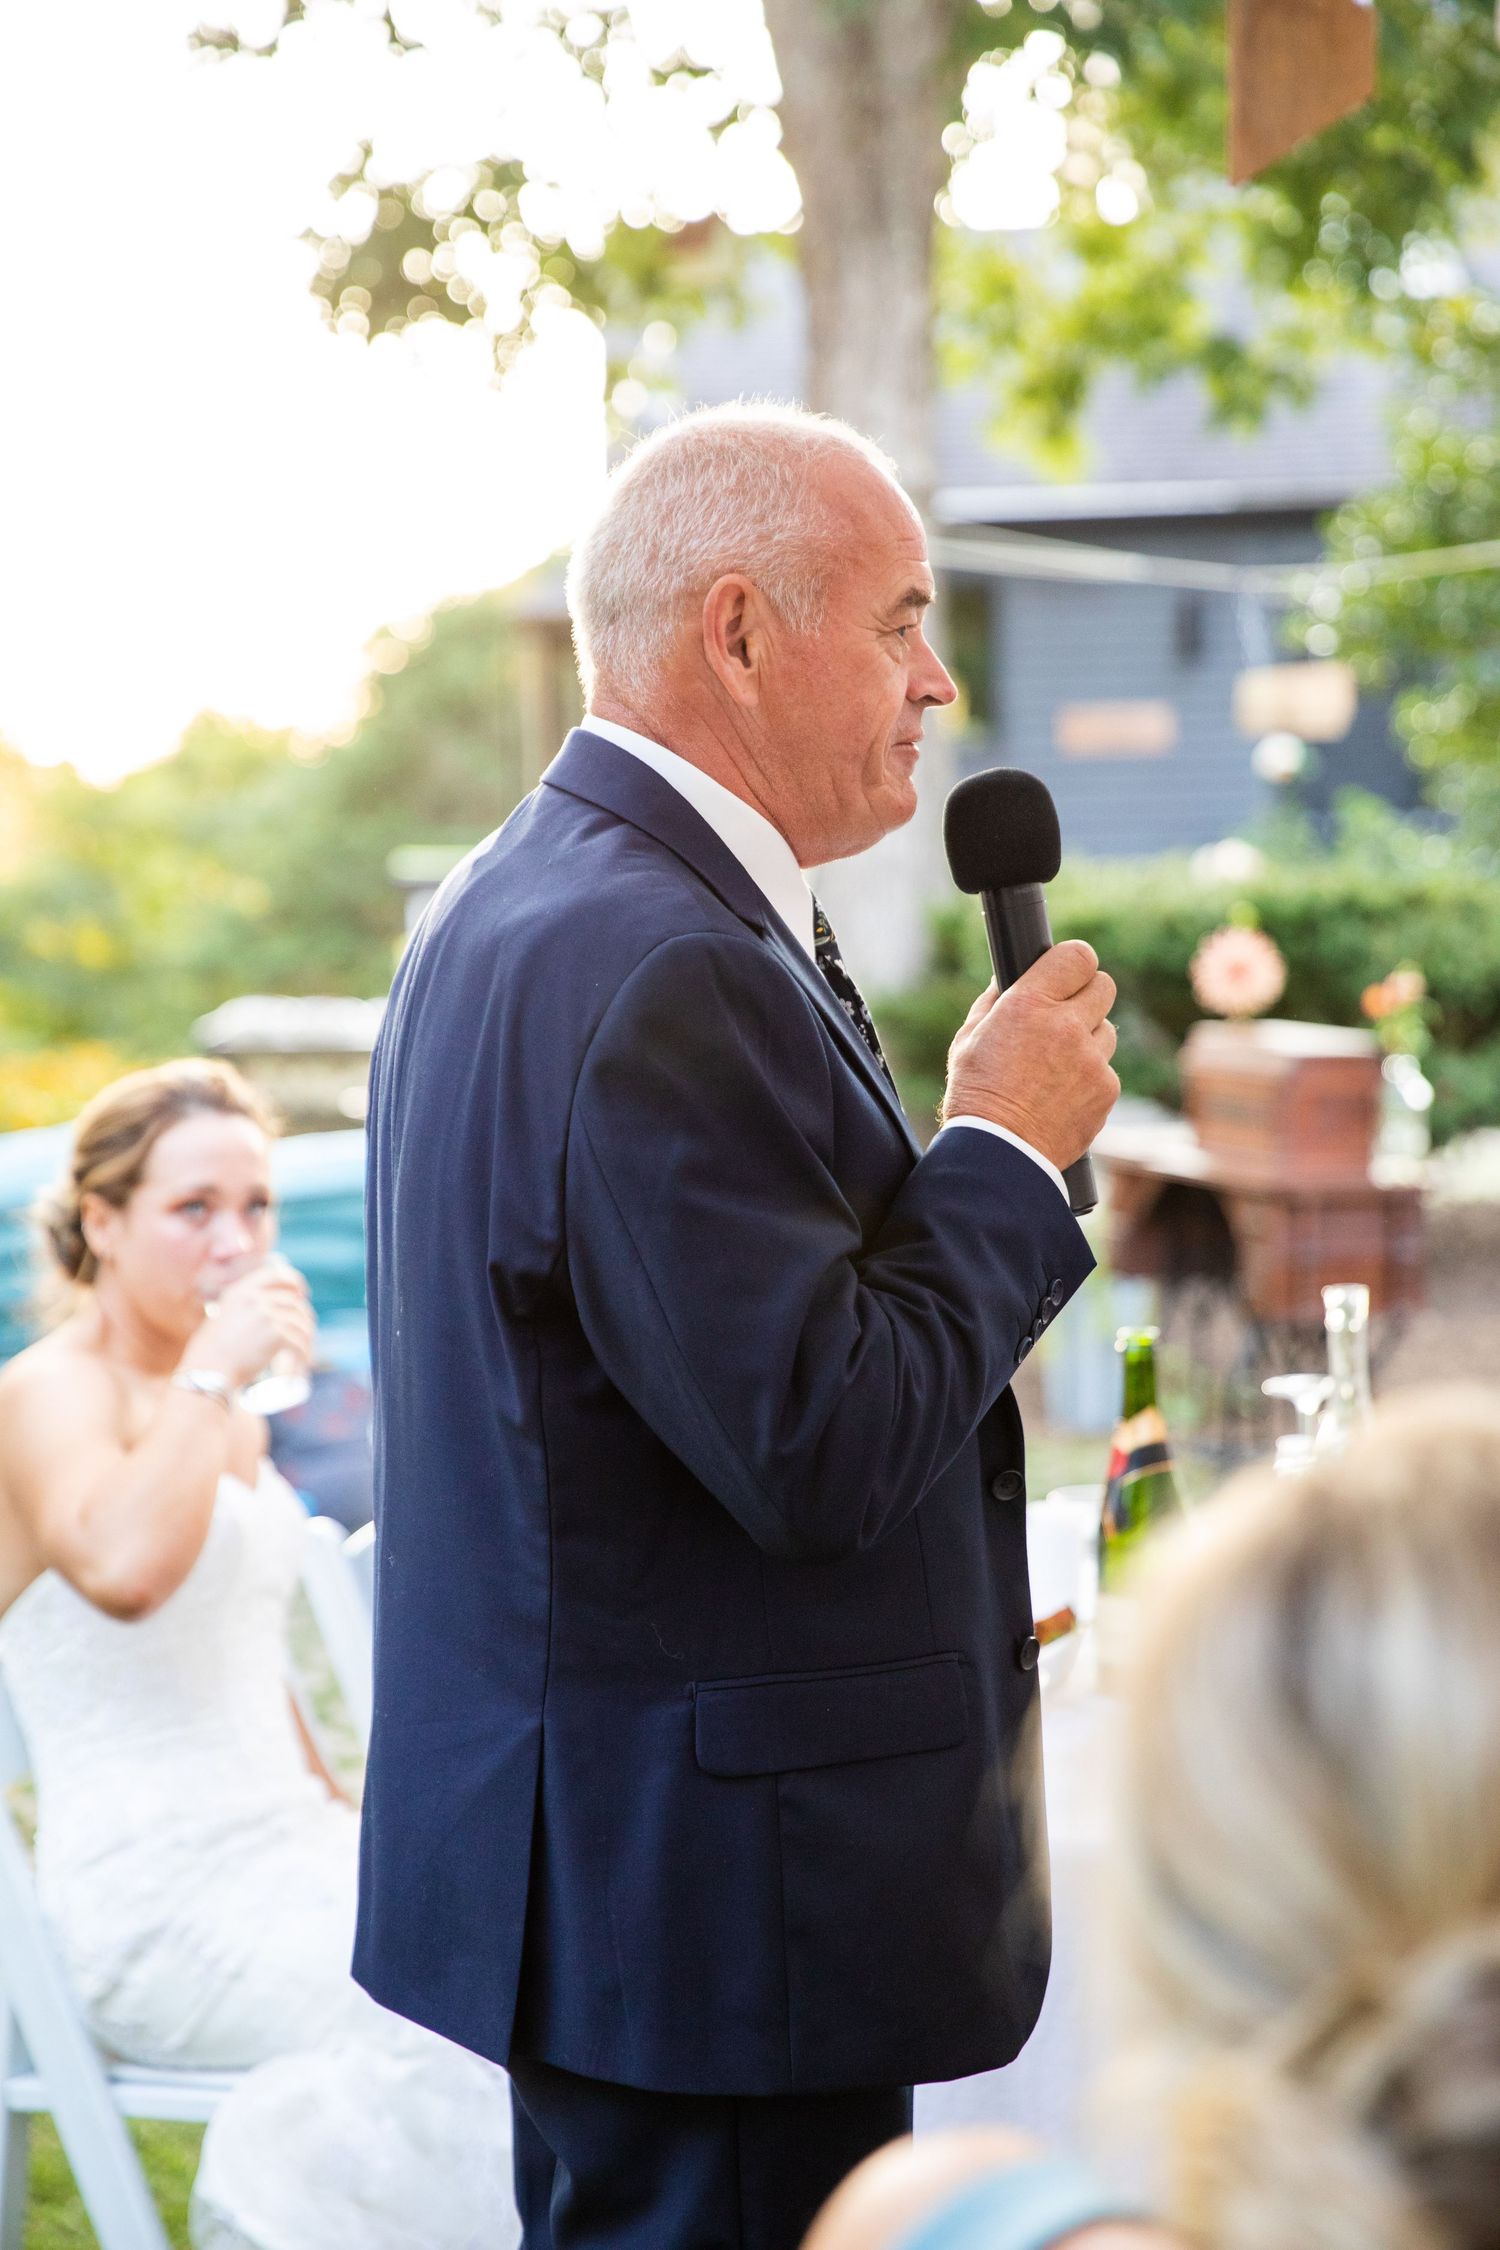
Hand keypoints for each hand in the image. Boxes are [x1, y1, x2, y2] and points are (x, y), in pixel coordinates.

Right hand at [179, 1258, 314, 1391]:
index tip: (302, 1292)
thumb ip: (245, 1309)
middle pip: (294, 1302)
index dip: (293, 1281)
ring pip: (301, 1322)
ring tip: (305, 1353)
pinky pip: (299, 1341)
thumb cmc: (212, 1352)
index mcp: (240, 1291)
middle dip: (304, 1317)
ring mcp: (266, 1314)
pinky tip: (304, 1362)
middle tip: (305, 1331)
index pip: (275, 1274)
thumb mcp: (224, 1318)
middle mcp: (254, 1298)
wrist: (208, 1371)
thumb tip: (273, 1310)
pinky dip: (304, 1353)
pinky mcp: (276, 1333)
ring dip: (306, 1339)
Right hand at [940, 941, 1118, 1172]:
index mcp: (1029, 1004)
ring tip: (1055, 1067)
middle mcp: (1067, 1025)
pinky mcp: (1107, 1090)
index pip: (1078, 956)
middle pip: (1104, 986)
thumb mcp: (969, 1039)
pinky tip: (1061, 1095)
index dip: (1074, 963)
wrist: (1000, 1154)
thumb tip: (1008, 980)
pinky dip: (1089, 1079)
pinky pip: (1106, 1071)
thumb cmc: (976, 1097)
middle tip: (1065, 1016)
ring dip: (1088, 1041)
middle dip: (1086, 996)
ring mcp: (1092, 1059)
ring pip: (1106, 1031)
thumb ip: (994, 1002)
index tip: (1067, 974)